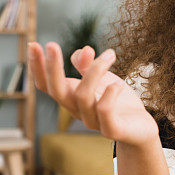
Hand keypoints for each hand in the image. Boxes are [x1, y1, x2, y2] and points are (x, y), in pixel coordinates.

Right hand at [27, 41, 157, 146]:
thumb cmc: (118, 101)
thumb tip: (84, 50)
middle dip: (52, 68)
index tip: (33, 44)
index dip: (37, 67)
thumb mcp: (102, 78)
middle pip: (57, 92)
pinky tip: (118, 84)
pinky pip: (104, 112)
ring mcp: (93, 122)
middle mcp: (77, 110)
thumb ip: (89, 65)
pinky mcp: (112, 130)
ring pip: (83, 96)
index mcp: (71, 97)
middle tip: (51, 44)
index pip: (46, 85)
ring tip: (110, 55)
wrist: (141, 128)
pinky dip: (109, 95)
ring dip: (94, 71)